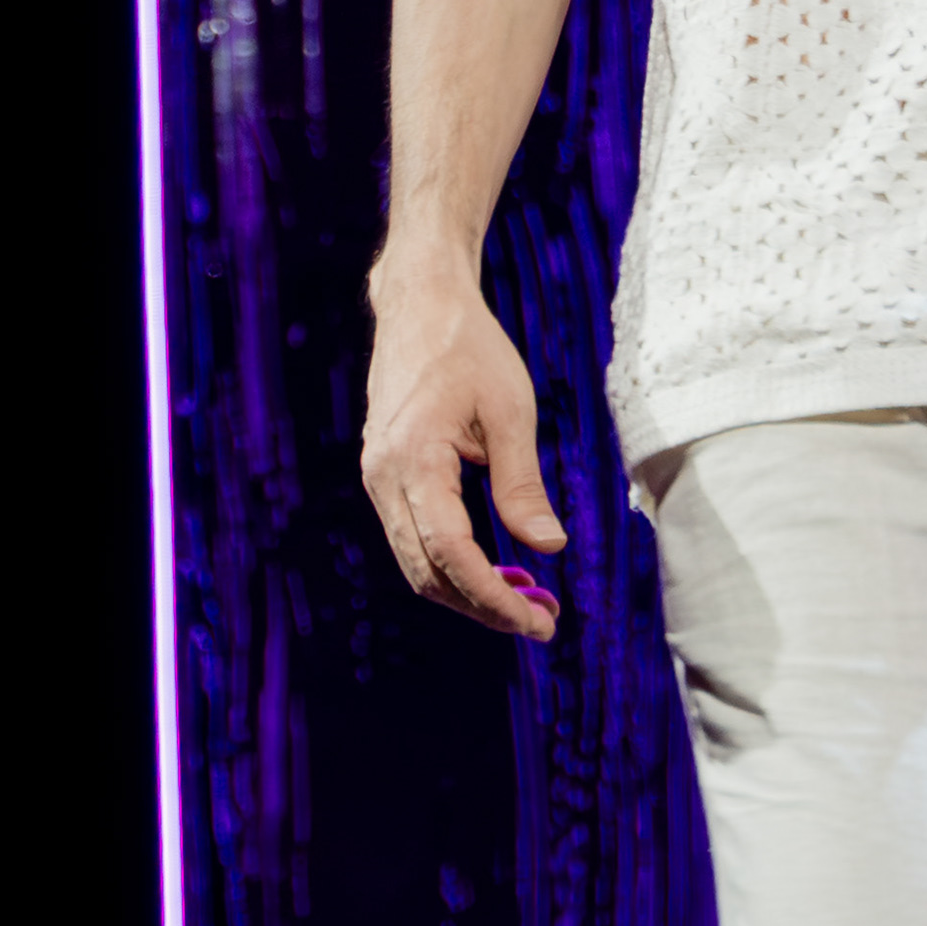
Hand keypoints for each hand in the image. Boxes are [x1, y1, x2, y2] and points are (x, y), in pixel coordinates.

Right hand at [360, 262, 565, 637]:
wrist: (419, 303)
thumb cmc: (469, 348)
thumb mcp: (511, 412)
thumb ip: (522, 485)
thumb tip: (548, 547)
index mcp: (414, 463)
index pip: (453, 556)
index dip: (495, 598)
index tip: (537, 621)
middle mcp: (384, 479)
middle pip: (429, 573)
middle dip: (485, 606)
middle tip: (541, 622)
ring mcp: (378, 478)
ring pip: (418, 561)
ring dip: (469, 590)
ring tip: (527, 600)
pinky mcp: (384, 473)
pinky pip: (414, 536)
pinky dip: (453, 562)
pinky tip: (497, 566)